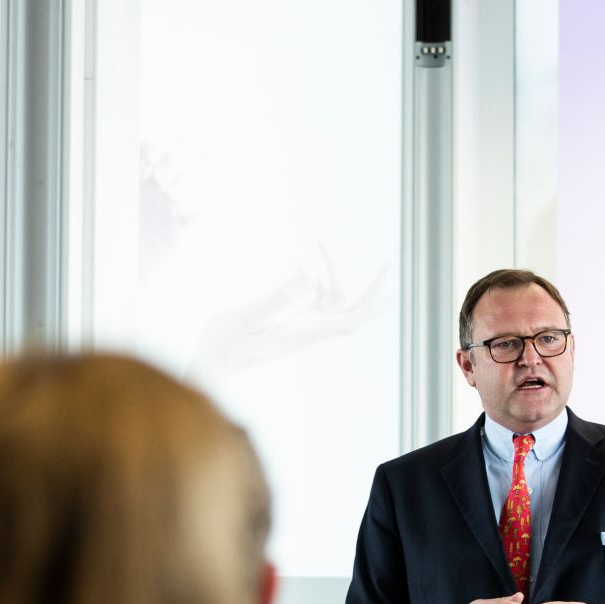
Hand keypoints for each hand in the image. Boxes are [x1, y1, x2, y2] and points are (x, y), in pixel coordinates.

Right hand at [188, 245, 392, 379]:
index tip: (390, 296)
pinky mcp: (292, 322)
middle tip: (390, 264)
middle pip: (351, 310)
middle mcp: (310, 330)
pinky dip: (312, 278)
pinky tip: (297, 262)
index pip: (348, 322)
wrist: (214, 360)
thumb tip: (308, 277)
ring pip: (332, 299)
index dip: (371, 309)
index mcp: (305, 333)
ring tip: (321, 242)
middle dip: (372, 289)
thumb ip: (279, 299)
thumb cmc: (228, 343)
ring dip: (330, 271)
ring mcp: (302, 326)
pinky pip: (314, 298)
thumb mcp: (251, 317)